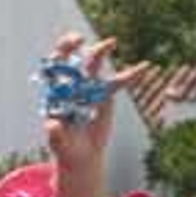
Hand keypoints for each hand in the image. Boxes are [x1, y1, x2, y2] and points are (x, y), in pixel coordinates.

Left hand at [43, 34, 148, 173]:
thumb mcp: (59, 144)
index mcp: (55, 94)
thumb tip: (51, 124)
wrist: (82, 157)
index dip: (56, 57)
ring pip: (93, 66)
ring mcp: (89, 88)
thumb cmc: (66, 150)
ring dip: (101, 51)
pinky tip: (143, 67)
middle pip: (70, 61)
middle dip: (74, 46)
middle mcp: (71, 86)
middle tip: (81, 40)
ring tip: (111, 42)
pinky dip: (129, 75)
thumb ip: (55, 134)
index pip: (52, 69)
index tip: (61, 52)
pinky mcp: (105, 96)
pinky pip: (117, 82)